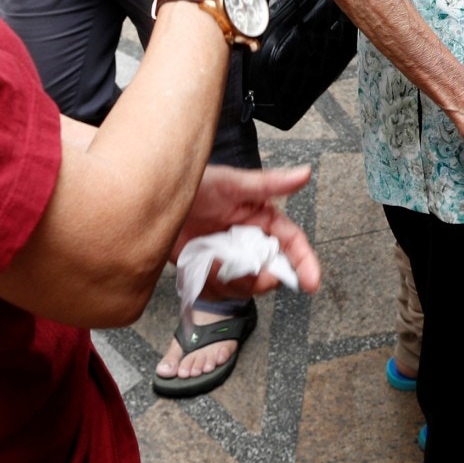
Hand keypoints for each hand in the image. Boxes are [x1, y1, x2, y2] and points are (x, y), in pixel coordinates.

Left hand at [172, 164, 320, 296]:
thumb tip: (304, 173)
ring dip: (236, 281)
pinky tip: (203, 267)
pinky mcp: (209, 270)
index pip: (291, 242)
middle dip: (265, 278)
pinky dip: (213, 284)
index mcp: (261, 219)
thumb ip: (270, 183)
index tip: (311, 282)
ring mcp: (229, 258)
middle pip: (270, 270)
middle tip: (257, 277)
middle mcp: (248, 240)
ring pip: (246, 284)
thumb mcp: (232, 182)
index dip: (304, 263)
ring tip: (217, 262)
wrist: (152, 202)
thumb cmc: (194, 184)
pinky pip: (219, 289)